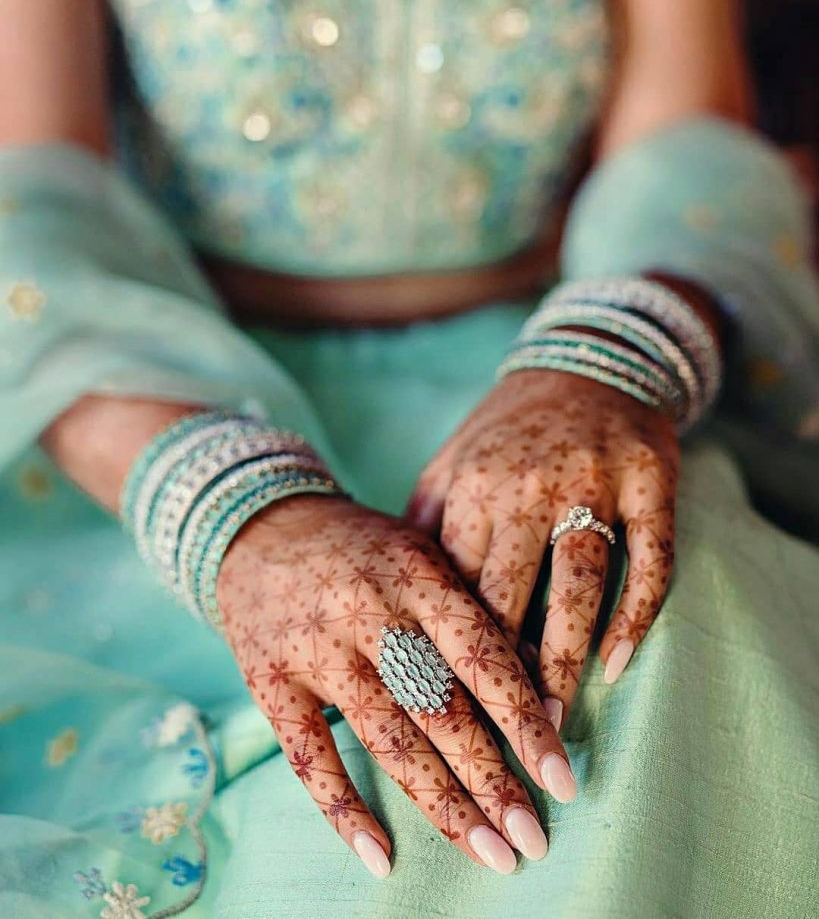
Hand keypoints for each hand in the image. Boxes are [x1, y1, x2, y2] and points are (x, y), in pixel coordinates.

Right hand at [218, 496, 573, 876]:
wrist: (262, 526)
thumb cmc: (363, 546)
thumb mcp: (423, 553)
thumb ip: (473, 609)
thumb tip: (539, 674)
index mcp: (416, 574)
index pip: (480, 655)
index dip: (524, 720)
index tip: (562, 779)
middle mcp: (368, 612)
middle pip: (438, 708)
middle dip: (491, 780)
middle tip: (532, 839)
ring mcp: (316, 649)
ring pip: (386, 739)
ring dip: (442, 805)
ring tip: (489, 854)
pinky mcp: (270, 680)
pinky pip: (308, 755)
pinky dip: (343, 809)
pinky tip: (381, 855)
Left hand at [408, 369, 678, 731]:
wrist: (586, 363)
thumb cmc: (507, 428)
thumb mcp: (451, 462)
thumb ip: (421, 521)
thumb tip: (387, 593)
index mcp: (474, 487)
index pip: (457, 583)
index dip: (449, 647)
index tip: (441, 704)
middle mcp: (530, 486)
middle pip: (512, 591)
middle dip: (502, 670)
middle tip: (494, 739)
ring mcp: (594, 484)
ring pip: (578, 583)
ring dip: (565, 658)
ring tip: (553, 722)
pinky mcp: (649, 483)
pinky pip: (650, 558)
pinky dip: (637, 613)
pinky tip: (620, 663)